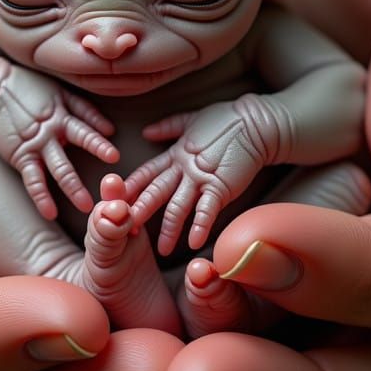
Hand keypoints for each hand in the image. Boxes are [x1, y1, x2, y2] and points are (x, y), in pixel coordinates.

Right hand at [0, 61, 118, 217]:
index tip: (116, 155)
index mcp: (65, 112)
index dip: (100, 140)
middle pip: (79, 142)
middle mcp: (54, 128)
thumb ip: (84, 109)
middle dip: (96, 156)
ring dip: (73, 187)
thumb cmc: (29, 89)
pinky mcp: (21, 156)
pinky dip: (41, 197)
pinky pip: (33, 180)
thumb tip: (110, 129)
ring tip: (86, 207)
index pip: (87, 125)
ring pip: (59, 167)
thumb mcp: (58, 92)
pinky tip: (50, 213)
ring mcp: (37, 143)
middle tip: (112, 176)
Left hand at [125, 98, 271, 254]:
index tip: (114, 202)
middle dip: (139, 211)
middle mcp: (183, 167)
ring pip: (178, 206)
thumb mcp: (190, 121)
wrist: (256, 124)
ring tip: (163, 250)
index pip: (146, 173)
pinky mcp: (221, 185)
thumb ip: (167, 128)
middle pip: (155, 192)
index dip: (130, 188)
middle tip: (124, 230)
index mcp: (174, 153)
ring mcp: (201, 177)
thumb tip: (145, 132)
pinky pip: (208, 209)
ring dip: (169, 229)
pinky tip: (194, 243)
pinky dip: (200, 226)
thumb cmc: (225, 121)